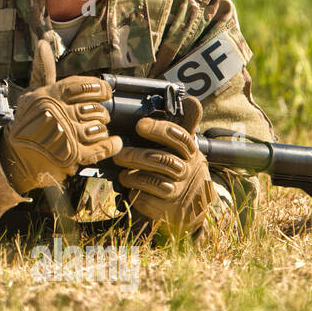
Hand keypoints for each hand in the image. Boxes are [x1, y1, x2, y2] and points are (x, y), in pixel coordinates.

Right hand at [0, 38, 121, 192]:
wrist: (16, 155)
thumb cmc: (27, 121)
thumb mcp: (32, 93)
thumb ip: (42, 70)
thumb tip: (42, 44)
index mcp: (50, 96)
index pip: (83, 86)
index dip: (99, 88)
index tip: (104, 91)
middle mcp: (58, 114)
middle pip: (94, 108)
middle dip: (101, 112)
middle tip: (97, 114)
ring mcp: (65, 135)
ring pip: (98, 128)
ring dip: (102, 128)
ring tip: (97, 128)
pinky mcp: (71, 155)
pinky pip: (100, 148)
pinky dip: (111, 145)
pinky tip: (114, 142)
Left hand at [112, 94, 212, 235]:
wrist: (188, 210)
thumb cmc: (178, 170)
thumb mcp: (183, 149)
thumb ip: (184, 125)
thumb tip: (192, 99)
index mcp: (191, 153)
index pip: (180, 138)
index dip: (160, 130)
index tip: (140, 125)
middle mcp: (187, 171)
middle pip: (163, 160)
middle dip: (137, 156)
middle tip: (119, 153)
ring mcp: (179, 192)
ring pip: (154, 182)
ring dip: (133, 176)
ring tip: (123, 174)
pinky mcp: (167, 211)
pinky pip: (147, 201)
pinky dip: (135, 195)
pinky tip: (130, 191)